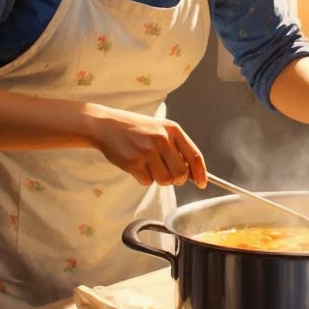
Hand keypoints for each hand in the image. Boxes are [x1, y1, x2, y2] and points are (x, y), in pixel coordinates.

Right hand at [88, 107, 206, 187]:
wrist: (106, 125)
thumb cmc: (135, 129)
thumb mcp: (159, 129)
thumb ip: (176, 147)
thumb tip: (191, 172)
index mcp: (172, 130)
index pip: (195, 156)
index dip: (201, 173)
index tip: (202, 184)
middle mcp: (162, 139)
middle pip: (181, 174)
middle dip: (176, 180)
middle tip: (167, 174)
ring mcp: (147, 151)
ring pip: (165, 180)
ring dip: (158, 179)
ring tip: (149, 166)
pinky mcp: (133, 162)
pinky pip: (147, 182)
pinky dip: (143, 178)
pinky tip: (137, 165)